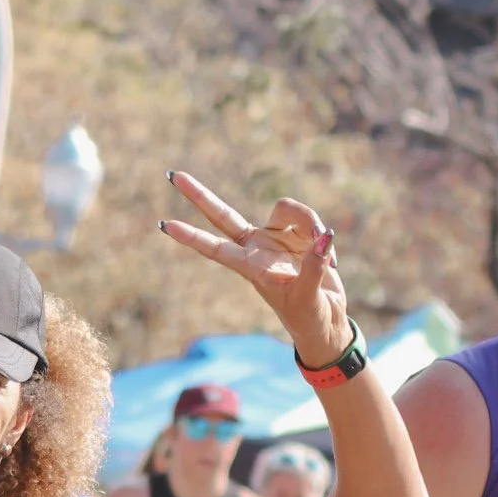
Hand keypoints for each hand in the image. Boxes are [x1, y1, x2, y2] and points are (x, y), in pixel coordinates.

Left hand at [161, 171, 351, 371]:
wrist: (324, 321)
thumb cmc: (309, 317)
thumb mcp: (310, 298)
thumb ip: (314, 267)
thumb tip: (324, 237)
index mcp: (252, 268)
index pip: (216, 250)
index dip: (192, 237)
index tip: (166, 226)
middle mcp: (258, 249)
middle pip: (223, 216)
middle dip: (199, 196)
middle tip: (173, 176)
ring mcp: (276, 239)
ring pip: (286, 208)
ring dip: (308, 220)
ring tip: (328, 256)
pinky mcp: (298, 234)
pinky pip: (308, 218)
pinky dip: (323, 235)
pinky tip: (331, 260)